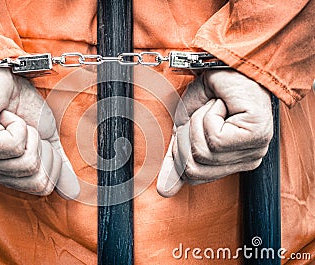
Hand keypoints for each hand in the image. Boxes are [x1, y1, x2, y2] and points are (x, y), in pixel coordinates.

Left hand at [0, 68, 79, 198]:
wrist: (3, 75)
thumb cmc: (21, 104)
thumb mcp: (47, 138)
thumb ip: (59, 165)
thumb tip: (74, 192)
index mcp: (5, 174)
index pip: (42, 187)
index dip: (50, 161)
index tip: (36, 137)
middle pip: (36, 179)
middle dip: (41, 147)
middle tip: (25, 129)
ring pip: (26, 162)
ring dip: (28, 133)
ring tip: (13, 121)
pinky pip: (14, 145)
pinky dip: (18, 124)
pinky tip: (3, 115)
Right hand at [157, 70, 272, 196]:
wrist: (226, 66)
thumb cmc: (209, 94)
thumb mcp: (184, 130)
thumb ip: (176, 160)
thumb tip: (164, 191)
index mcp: (231, 163)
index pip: (194, 177)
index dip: (180, 152)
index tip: (187, 129)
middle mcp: (246, 161)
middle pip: (195, 169)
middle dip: (187, 137)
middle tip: (202, 115)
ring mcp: (253, 150)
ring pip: (203, 152)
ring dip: (199, 121)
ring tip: (214, 107)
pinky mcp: (255, 136)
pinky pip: (215, 138)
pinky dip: (209, 115)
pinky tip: (222, 105)